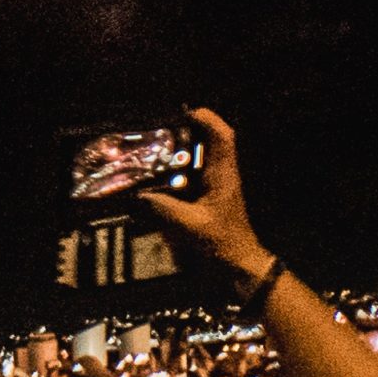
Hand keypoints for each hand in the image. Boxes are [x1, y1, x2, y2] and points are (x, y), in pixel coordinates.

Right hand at [141, 108, 273, 281]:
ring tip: (158, 142)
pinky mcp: (212, 192)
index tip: (183, 113)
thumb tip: (136, 193)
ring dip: (186, 143)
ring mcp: (219, 182)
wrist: (240, 263)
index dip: (206, 119)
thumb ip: (164, 208)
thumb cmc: (222, 242)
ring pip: (206, 151)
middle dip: (190, 126)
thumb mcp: (191, 225)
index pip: (224, 137)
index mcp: (223, 175)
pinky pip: (197, 167)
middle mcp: (223, 173)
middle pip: (214, 138)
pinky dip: (181, 161)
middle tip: (163, 125)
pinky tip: (162, 169)